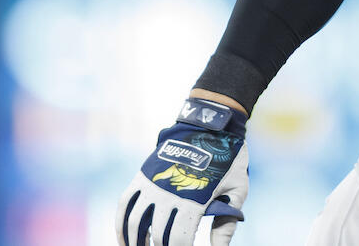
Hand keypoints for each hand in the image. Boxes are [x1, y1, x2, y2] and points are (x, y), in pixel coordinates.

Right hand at [116, 99, 249, 244]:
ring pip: (135, 224)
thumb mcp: (238, 190)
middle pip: (158, 236)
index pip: (180, 240)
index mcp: (194, 200)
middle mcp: (169, 194)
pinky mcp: (143, 176)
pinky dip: (121, 225)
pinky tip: (125, 240)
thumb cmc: (229, 160)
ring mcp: (153, 184)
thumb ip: (227, 223)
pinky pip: (125, 205)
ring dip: (135, 242)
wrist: (210, 125)